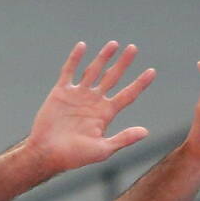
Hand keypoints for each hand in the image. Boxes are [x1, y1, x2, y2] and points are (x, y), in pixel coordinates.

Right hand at [25, 41, 155, 172]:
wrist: (48, 153)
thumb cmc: (76, 156)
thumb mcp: (103, 149)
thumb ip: (124, 138)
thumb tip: (146, 132)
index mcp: (106, 114)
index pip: (127, 95)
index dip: (139, 83)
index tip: (152, 71)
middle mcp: (94, 101)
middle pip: (112, 78)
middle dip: (123, 63)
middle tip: (133, 48)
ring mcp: (78, 95)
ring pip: (93, 70)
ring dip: (103, 57)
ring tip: (114, 44)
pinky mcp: (61, 92)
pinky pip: (69, 71)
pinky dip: (75, 58)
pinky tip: (83, 46)